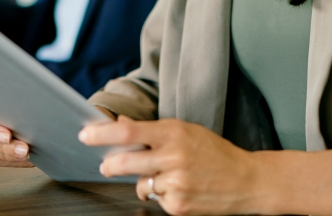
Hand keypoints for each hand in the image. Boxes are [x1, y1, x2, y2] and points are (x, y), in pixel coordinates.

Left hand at [80, 117, 262, 214]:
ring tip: (167, 176)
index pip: (128, 131)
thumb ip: (154, 131)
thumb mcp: (186, 131)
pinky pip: (157, 200)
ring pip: (141, 184)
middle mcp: (173, 157)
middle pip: (125, 161)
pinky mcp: (179, 206)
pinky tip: (180, 189)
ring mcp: (176, 183)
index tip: (85, 134)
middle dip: (110, 165)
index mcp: (174, 132)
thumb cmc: (215, 152)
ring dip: (145, 182)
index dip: (102, 134)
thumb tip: (121, 125)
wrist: (246, 180)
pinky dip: (162, 196)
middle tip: (106, 165)